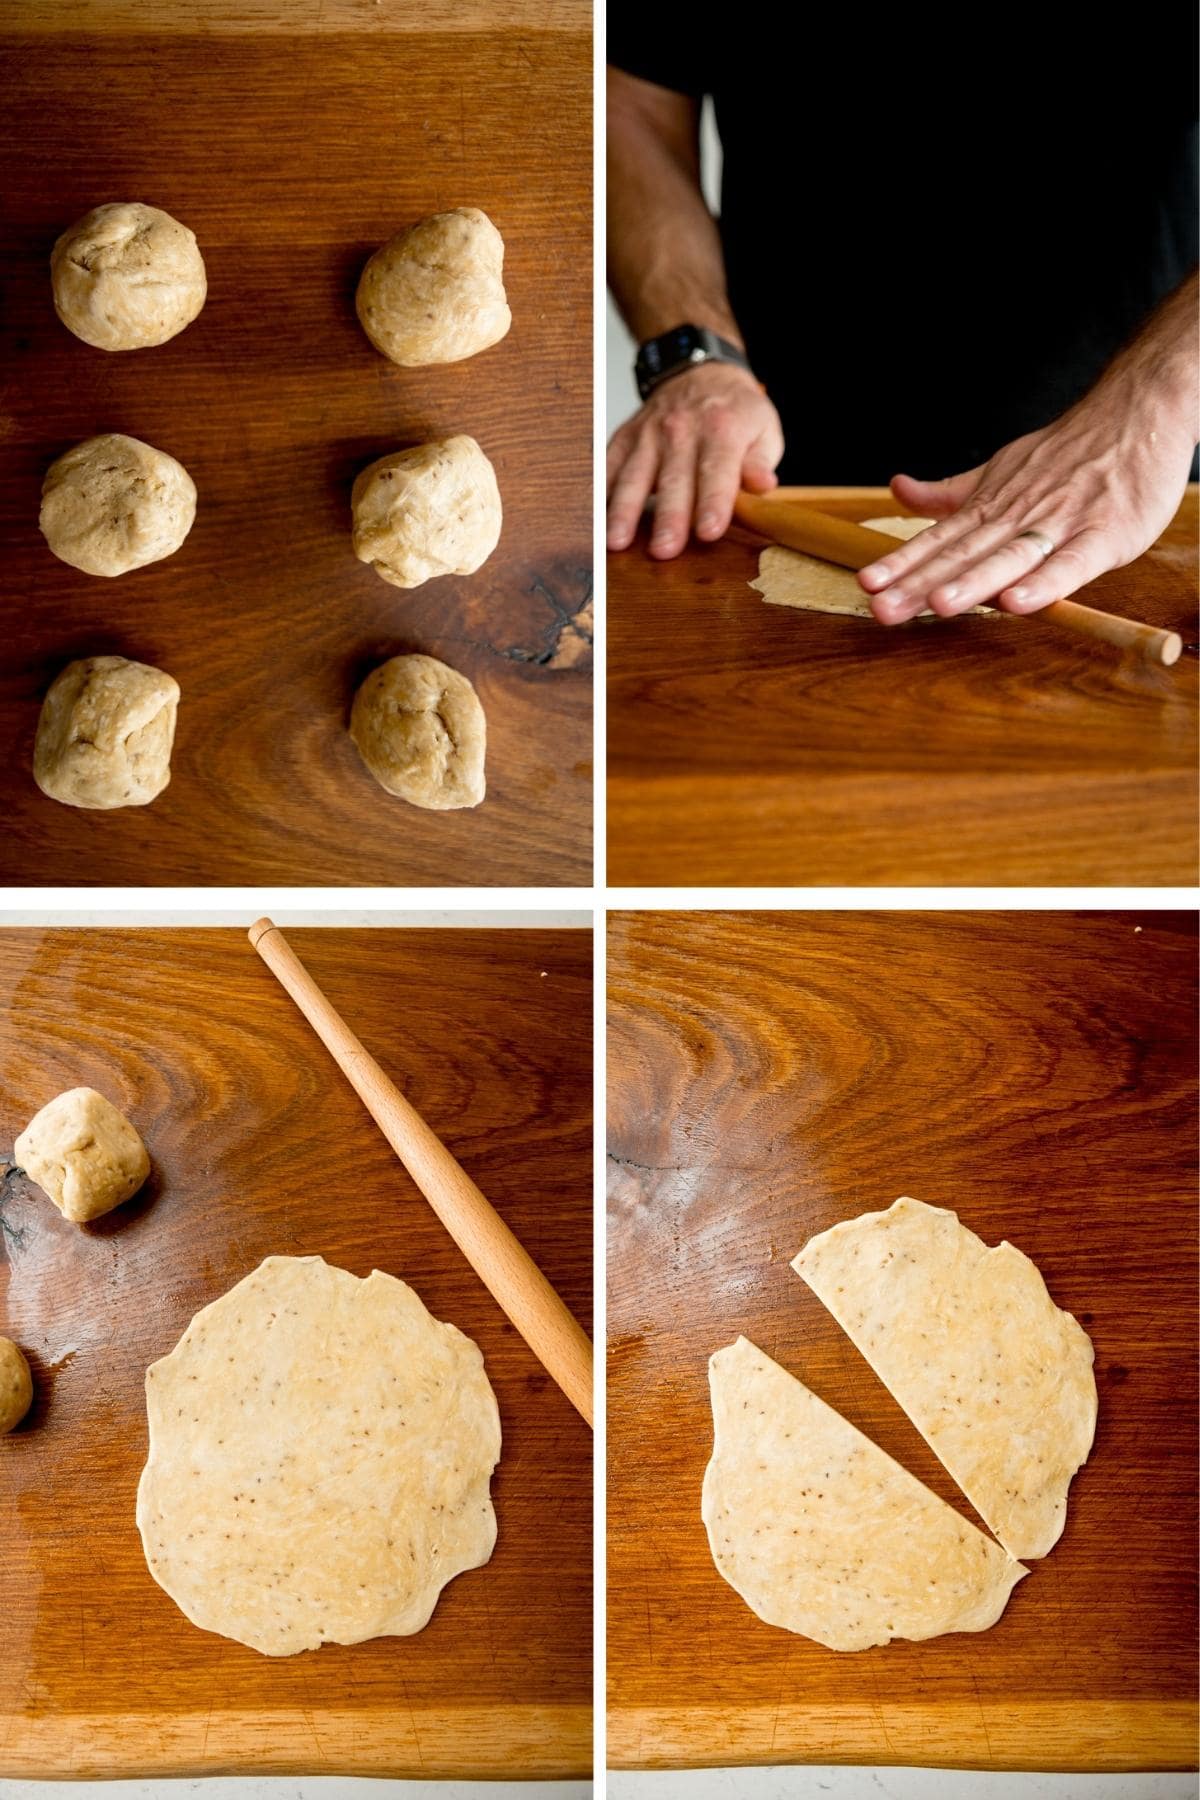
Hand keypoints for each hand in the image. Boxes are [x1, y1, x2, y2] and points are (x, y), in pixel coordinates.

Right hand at [606, 362, 784, 557]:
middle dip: (668, 516)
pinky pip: (607, 465)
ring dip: (624, 510)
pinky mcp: (625, 438)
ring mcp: (649, 434)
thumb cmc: (735, 412)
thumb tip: (763, 484)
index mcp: (722, 429)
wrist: (700, 373)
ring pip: (635, 475)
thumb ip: (761, 461)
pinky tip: (593, 518)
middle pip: (674, 479)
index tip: (709, 531)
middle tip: (664, 550)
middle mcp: (682, 430)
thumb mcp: (764, 428)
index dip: (713, 502)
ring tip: (616, 542)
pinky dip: (599, 491)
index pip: (717, 470)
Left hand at [858, 383, 1195, 622]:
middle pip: (963, 555)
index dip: (903, 563)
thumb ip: (949, 493)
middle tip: (883, 609)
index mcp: (991, 507)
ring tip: (938, 605)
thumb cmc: (1066, 454)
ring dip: (973, 583)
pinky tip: (1017, 603)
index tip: (868, 584)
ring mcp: (1060, 524)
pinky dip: (1045, 583)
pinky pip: (1070, 564)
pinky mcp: (1103, 536)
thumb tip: (897, 490)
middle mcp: (1017, 516)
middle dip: (921, 584)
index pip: (938, 540)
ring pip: (1009, 557)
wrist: (1136, 413)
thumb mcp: (999, 470)